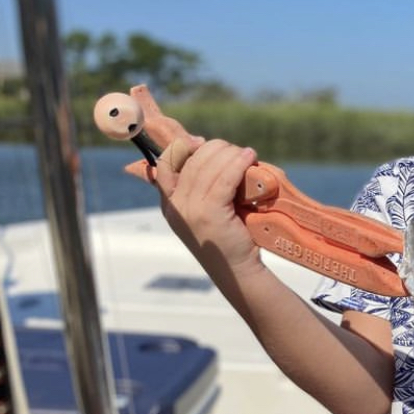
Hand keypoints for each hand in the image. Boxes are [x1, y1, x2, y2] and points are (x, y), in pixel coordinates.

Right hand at [152, 137, 262, 282]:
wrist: (236, 271)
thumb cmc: (226, 240)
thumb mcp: (204, 213)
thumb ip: (199, 189)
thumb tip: (210, 154)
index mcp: (169, 204)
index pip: (164, 163)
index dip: (184, 147)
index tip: (203, 143)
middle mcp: (174, 205)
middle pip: (192, 159)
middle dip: (216, 149)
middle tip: (236, 152)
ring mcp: (190, 209)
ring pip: (209, 165)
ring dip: (231, 154)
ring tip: (248, 154)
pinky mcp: (210, 212)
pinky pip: (225, 177)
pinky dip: (239, 163)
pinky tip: (249, 158)